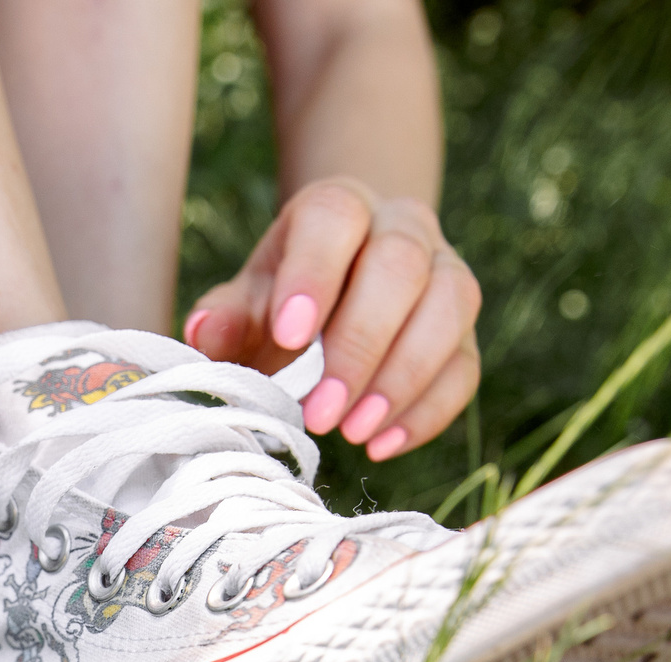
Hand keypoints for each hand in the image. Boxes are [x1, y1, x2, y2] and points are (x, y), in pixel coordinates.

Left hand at [183, 177, 479, 462]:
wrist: (342, 292)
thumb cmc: (284, 300)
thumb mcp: (247, 301)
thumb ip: (227, 316)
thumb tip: (205, 333)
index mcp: (338, 208)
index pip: (335, 219)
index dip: (314, 274)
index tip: (289, 336)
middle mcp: (402, 227)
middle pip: (401, 265)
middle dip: (361, 343)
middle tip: (321, 411)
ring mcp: (446, 274)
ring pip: (450, 307)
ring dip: (403, 377)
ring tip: (355, 432)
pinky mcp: (465, 330)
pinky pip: (465, 365)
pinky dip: (429, 410)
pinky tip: (383, 445)